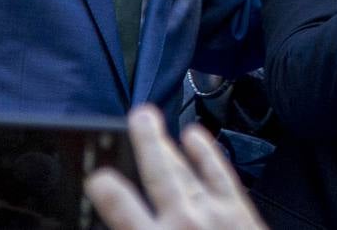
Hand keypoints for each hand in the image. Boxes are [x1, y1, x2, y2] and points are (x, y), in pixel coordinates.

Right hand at [85, 105, 267, 229]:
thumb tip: (126, 221)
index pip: (121, 209)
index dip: (106, 189)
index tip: (97, 176)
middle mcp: (183, 223)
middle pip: (158, 174)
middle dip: (146, 142)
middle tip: (137, 117)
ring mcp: (214, 213)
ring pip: (185, 168)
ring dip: (169, 143)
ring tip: (153, 118)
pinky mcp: (240, 211)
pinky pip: (220, 174)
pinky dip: (208, 153)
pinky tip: (197, 136)